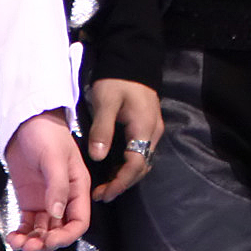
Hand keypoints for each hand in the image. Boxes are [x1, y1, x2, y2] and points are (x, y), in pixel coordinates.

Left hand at [4, 108, 90, 250]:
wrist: (26, 121)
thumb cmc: (47, 133)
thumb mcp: (54, 158)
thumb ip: (58, 186)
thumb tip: (56, 215)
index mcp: (77, 187)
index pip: (79, 221)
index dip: (66, 236)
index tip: (49, 240)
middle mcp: (64, 197)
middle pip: (61, 230)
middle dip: (47, 243)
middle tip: (31, 246)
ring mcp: (46, 199)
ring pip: (44, 231)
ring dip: (33, 241)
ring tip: (18, 242)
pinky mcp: (30, 199)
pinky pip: (29, 223)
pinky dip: (22, 233)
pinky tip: (13, 236)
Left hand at [88, 78, 163, 202]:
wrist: (131, 56)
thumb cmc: (117, 79)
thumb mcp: (106, 102)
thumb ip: (102, 129)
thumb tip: (98, 157)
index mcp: (144, 128)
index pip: (136, 164)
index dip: (120, 182)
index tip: (103, 194)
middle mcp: (153, 131)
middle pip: (142, 166)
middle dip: (122, 183)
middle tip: (101, 194)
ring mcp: (152, 128)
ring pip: (142, 160)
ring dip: (125, 175)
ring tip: (105, 185)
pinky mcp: (147, 124)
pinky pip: (141, 151)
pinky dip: (128, 164)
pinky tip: (113, 166)